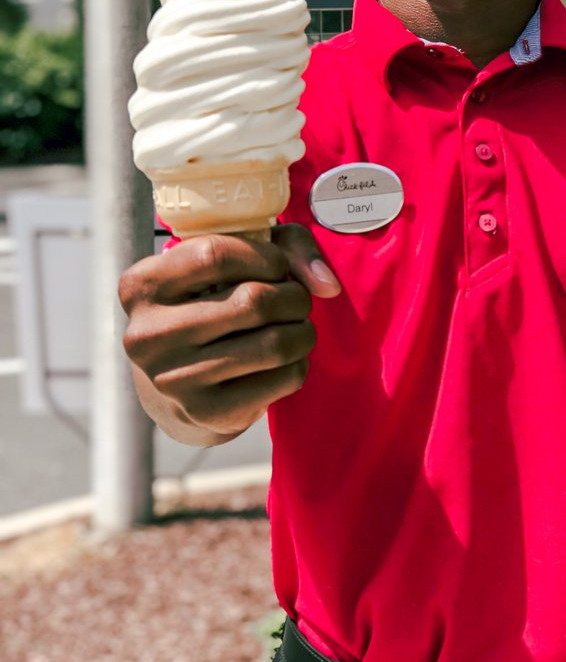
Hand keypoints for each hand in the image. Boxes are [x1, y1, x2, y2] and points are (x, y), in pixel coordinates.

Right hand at [118, 224, 339, 444]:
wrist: (174, 383)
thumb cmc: (208, 302)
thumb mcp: (231, 259)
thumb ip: (286, 247)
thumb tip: (327, 283)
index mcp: (142, 286)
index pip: (214, 254)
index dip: (265, 257)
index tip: (277, 266)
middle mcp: (147, 335)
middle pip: (253, 301)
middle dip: (294, 296)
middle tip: (295, 299)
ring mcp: (174, 380)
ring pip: (275, 344)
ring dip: (303, 331)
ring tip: (297, 327)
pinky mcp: (206, 413)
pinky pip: (283, 379)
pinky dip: (299, 363)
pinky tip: (285, 358)